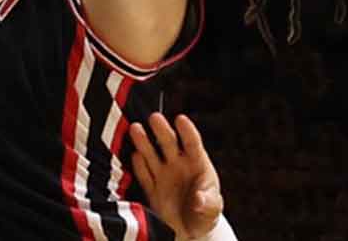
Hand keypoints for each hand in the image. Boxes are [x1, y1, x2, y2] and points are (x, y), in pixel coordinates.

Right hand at [130, 113, 222, 238]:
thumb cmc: (205, 215)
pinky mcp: (151, 188)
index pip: (192, 144)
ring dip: (144, 142)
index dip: (187, 132)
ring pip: (152, 155)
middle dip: (162, 130)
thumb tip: (200, 198)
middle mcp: (178, 165)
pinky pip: (144, 175)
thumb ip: (208, 203)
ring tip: (135, 128)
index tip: (181, 119)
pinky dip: (139, 166)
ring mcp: (163, 175)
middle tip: (155, 118)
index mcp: (197, 165)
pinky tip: (135, 155)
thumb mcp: (213, 209)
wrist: (188, 231)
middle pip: (169, 144)